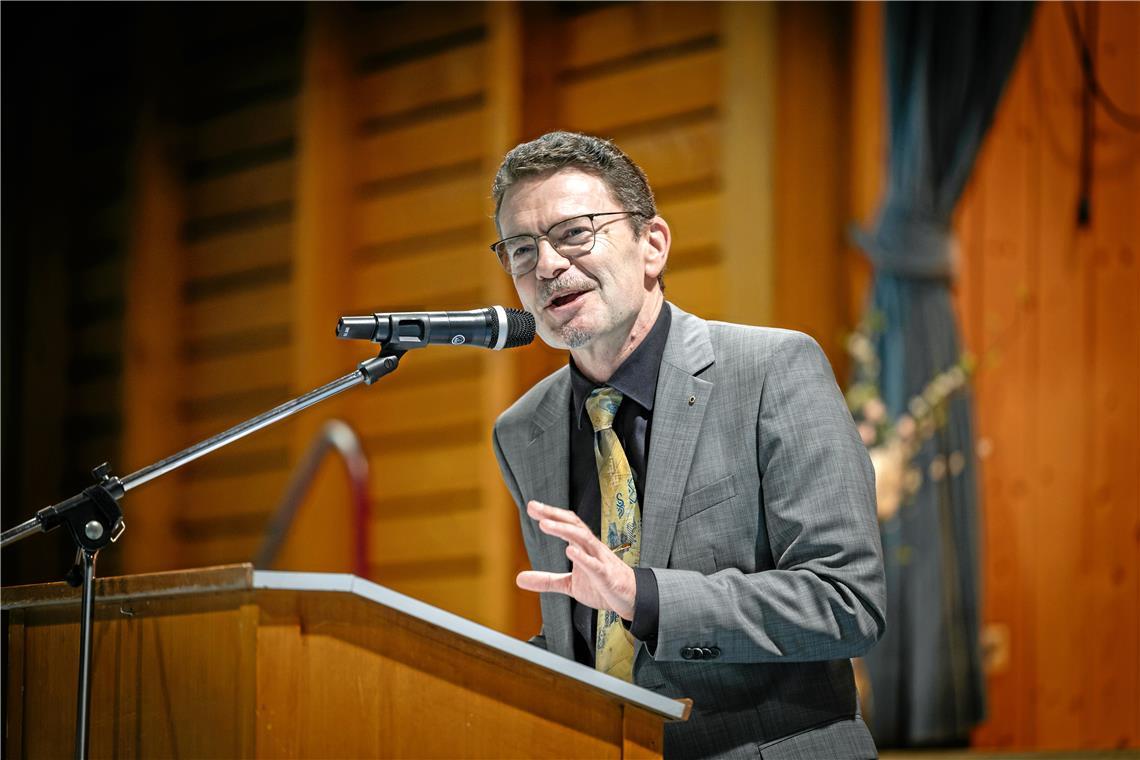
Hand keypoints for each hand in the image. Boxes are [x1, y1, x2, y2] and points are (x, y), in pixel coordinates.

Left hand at [516, 500, 636, 620]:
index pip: (567, 524)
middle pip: (573, 524)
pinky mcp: (606, 576)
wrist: (631, 598)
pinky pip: (595, 565)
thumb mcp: (569, 584)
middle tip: (533, 507)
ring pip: (583, 539)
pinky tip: (569, 550)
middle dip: (554, 515)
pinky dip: (582, 557)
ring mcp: (600, 560)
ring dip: (564, 530)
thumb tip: (519, 579)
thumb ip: (546, 580)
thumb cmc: (601, 585)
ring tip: (545, 524)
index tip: (531, 507)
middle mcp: (592, 548)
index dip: (550, 514)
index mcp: (583, 547)